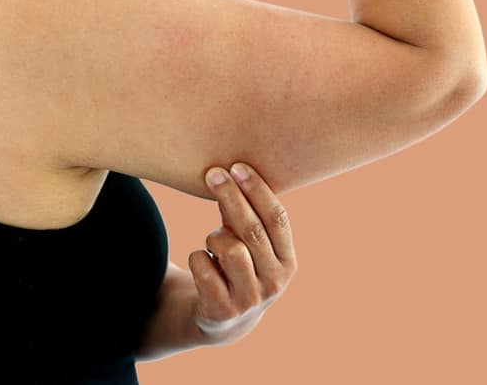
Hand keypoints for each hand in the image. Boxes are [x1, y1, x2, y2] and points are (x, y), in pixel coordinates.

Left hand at [188, 162, 297, 338]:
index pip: (277, 218)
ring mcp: (250, 299)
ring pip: (229, 248)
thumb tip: (230, 173)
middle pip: (252, 230)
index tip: (238, 166)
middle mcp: (275, 282)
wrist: (225, 319)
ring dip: (214, 237)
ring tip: (214, 243)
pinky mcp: (222, 310)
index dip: (258, 190)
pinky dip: (198, 257)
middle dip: (231, 197)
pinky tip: (203, 262)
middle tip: (213, 173)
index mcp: (288, 261)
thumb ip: (243, 214)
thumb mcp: (248, 243)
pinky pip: (203, 267)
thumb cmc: (239, 267)